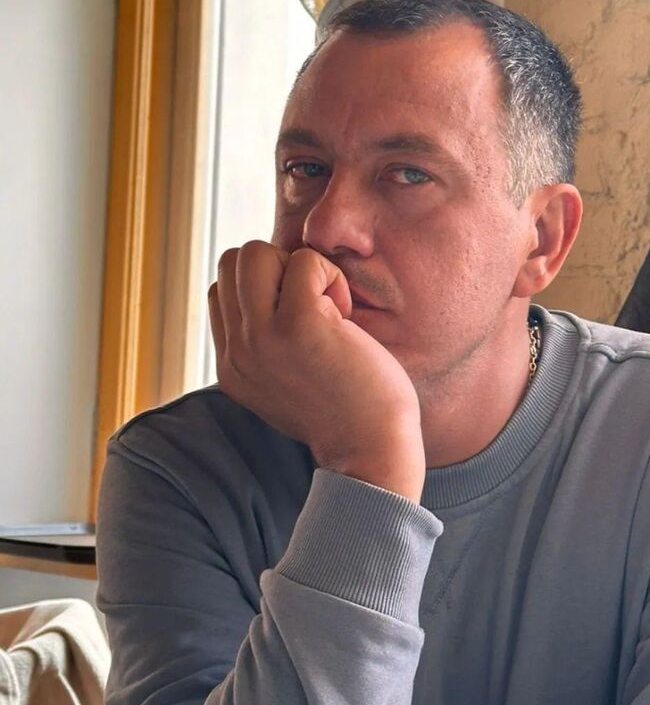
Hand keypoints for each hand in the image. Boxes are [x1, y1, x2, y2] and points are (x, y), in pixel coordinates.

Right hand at [208, 242, 424, 501]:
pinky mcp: (299, 323)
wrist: (372, 452)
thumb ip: (263, 345)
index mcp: (231, 366)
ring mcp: (263, 337)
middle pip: (233, 263)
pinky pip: (305, 261)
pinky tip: (346, 317)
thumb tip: (266, 288)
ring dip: (298, 268)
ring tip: (327, 309)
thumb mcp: (284, 382)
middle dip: (277, 269)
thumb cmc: (345, 412)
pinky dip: (331, 276)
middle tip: (314, 309)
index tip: (301, 323)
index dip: (265, 289)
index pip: (222, 291)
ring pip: (255, 253)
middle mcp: (237, 352)